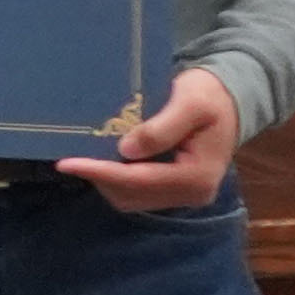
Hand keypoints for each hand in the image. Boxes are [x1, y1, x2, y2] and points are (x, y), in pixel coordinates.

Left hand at [61, 64, 240, 213]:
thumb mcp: (189, 103)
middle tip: (70, 156)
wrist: (228, 100)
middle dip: (100, 177)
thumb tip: (126, 150)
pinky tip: (103, 159)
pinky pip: (136, 192)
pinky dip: (115, 179)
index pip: (140, 181)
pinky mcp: (175, 189)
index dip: (101, 172)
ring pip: (130, 198)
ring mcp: (184, 194)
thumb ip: (161, 128)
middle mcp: (193, 194)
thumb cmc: (209, 96)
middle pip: (132, 194)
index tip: (66, 163)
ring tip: (84, 156)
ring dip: (105, 180)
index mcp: (198, 177)